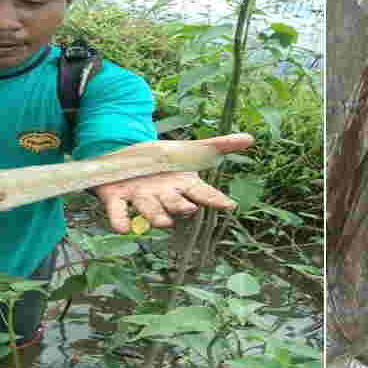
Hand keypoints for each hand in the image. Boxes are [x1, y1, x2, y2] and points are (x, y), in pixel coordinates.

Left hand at [92, 133, 254, 233]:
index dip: (214, 199)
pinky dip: (120, 220)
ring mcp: (140, 198)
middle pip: (174, 204)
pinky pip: (118, 211)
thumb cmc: (162, 159)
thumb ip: (218, 146)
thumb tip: (250, 139)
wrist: (124, 155)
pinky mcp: (116, 198)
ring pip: (149, 210)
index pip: (201, 193)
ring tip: (163, 222)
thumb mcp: (189, 149)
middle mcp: (163, 196)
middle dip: (180, 207)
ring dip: (155, 216)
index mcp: (182, 185)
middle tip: (188, 209)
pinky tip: (123, 228)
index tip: (228, 205)